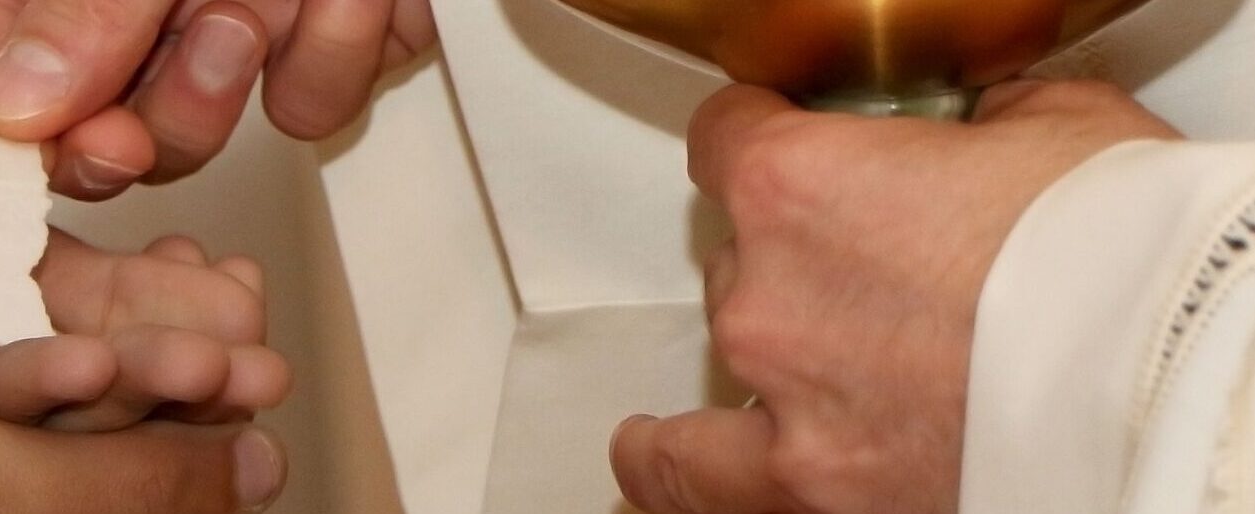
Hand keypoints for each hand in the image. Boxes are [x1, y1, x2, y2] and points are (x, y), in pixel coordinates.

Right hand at [0, 0, 437, 199]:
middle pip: (97, 130)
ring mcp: (225, 21)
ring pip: (202, 134)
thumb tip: (9, 107)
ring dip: (249, 74)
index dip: (28, 135)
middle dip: (160, 109)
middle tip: (216, 38)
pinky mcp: (321, 39)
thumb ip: (85, 4)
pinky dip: (336, 48)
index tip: (94, 145)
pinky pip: (307, 103)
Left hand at [608, 80, 1180, 513]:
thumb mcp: (1057, 131)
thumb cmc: (1128, 259)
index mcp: (799, 184)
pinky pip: (696, 477)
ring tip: (788, 353)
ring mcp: (783, 397)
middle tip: (889, 270)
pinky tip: (653, 456)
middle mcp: (768, 291)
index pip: (730, 140)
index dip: (760, 136)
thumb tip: (984, 138)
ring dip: (769, 346)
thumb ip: (984, 130)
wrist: (1171, 383)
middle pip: (746, 255)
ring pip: (728, 355)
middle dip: (807, 255)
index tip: (772, 143)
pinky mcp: (813, 488)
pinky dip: (672, 465)